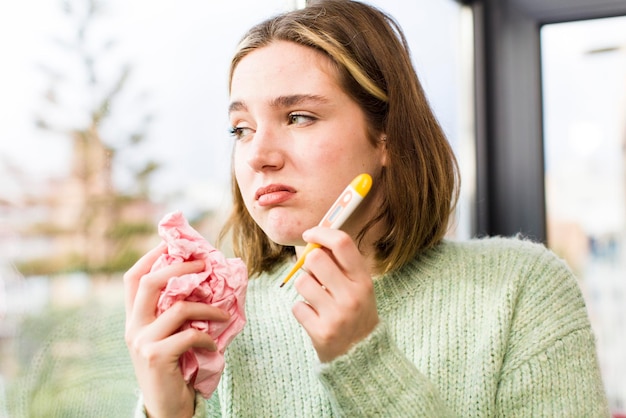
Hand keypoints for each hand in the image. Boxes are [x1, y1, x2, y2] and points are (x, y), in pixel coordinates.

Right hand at [124, 244, 230, 417]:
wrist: (167, 408)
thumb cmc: (175, 368)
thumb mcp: (169, 337)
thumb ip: (175, 313)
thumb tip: (205, 281)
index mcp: (134, 319)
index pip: (133, 278)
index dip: (151, 257)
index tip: (172, 243)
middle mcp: (133, 327)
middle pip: (150, 282)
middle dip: (179, 267)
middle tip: (204, 265)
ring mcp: (142, 342)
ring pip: (179, 308)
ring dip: (208, 308)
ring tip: (224, 313)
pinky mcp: (156, 356)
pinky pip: (190, 335)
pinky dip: (207, 337)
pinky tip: (213, 344)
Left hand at [292, 227, 378, 362]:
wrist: (361, 357)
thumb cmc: (356, 314)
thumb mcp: (359, 287)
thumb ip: (341, 265)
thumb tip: (314, 241)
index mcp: (363, 280)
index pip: (342, 243)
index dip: (321, 232)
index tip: (310, 234)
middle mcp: (352, 295)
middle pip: (315, 259)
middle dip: (309, 265)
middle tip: (316, 276)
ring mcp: (337, 315)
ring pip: (302, 282)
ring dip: (304, 289)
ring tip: (317, 300)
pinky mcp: (321, 332)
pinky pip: (297, 307)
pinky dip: (302, 312)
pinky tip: (315, 318)